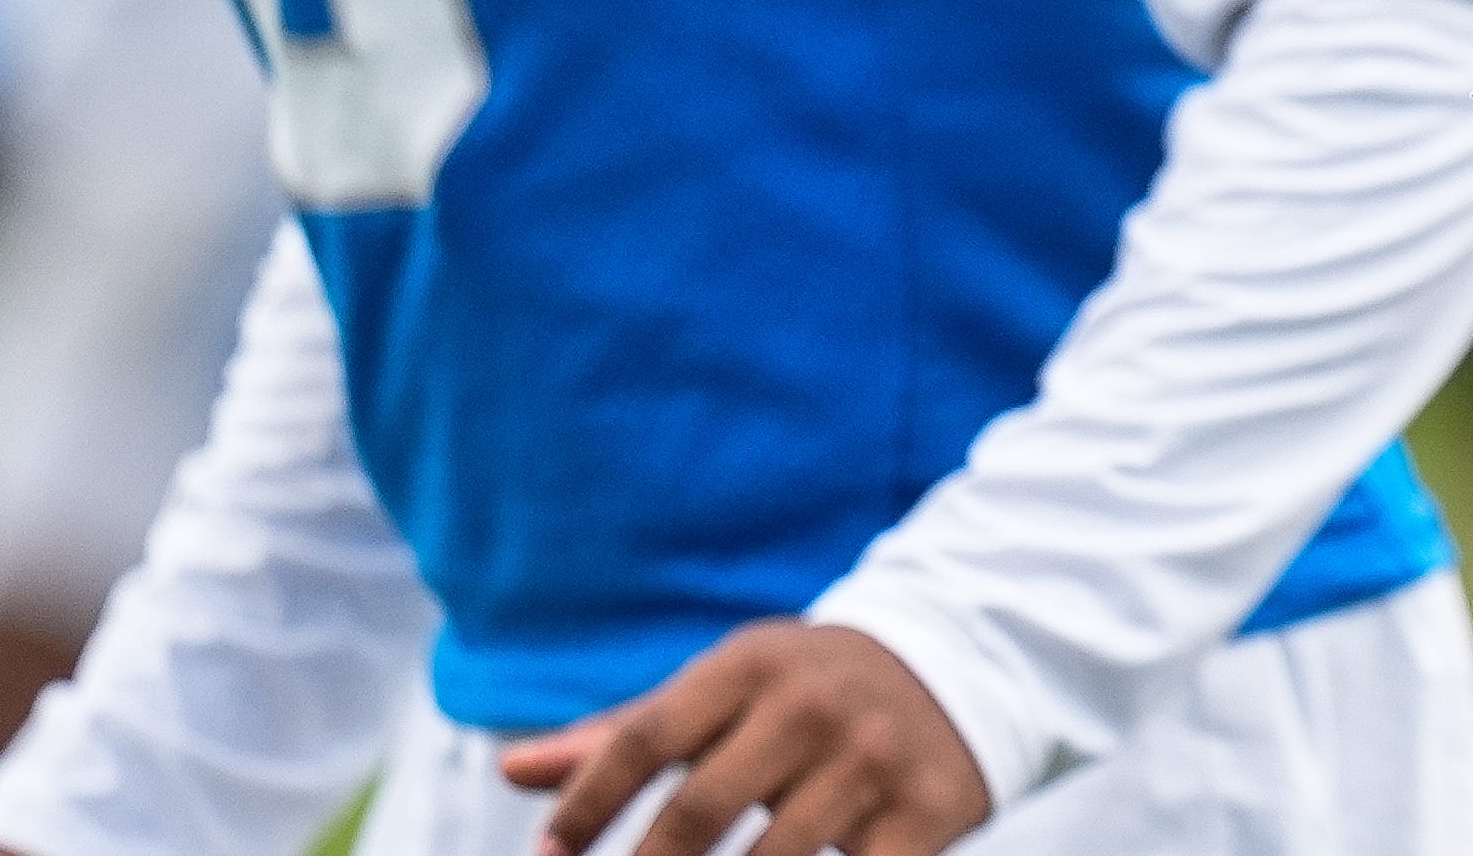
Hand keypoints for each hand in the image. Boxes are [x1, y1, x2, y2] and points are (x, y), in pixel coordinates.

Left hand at [500, 621, 989, 855]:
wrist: (958, 663)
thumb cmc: (804, 694)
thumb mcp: (723, 692)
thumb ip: (624, 735)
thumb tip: (514, 770)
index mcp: (750, 665)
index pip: (646, 736)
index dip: (588, 803)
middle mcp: (811, 703)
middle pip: (699, 808)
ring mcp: (872, 757)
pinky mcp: (926, 810)